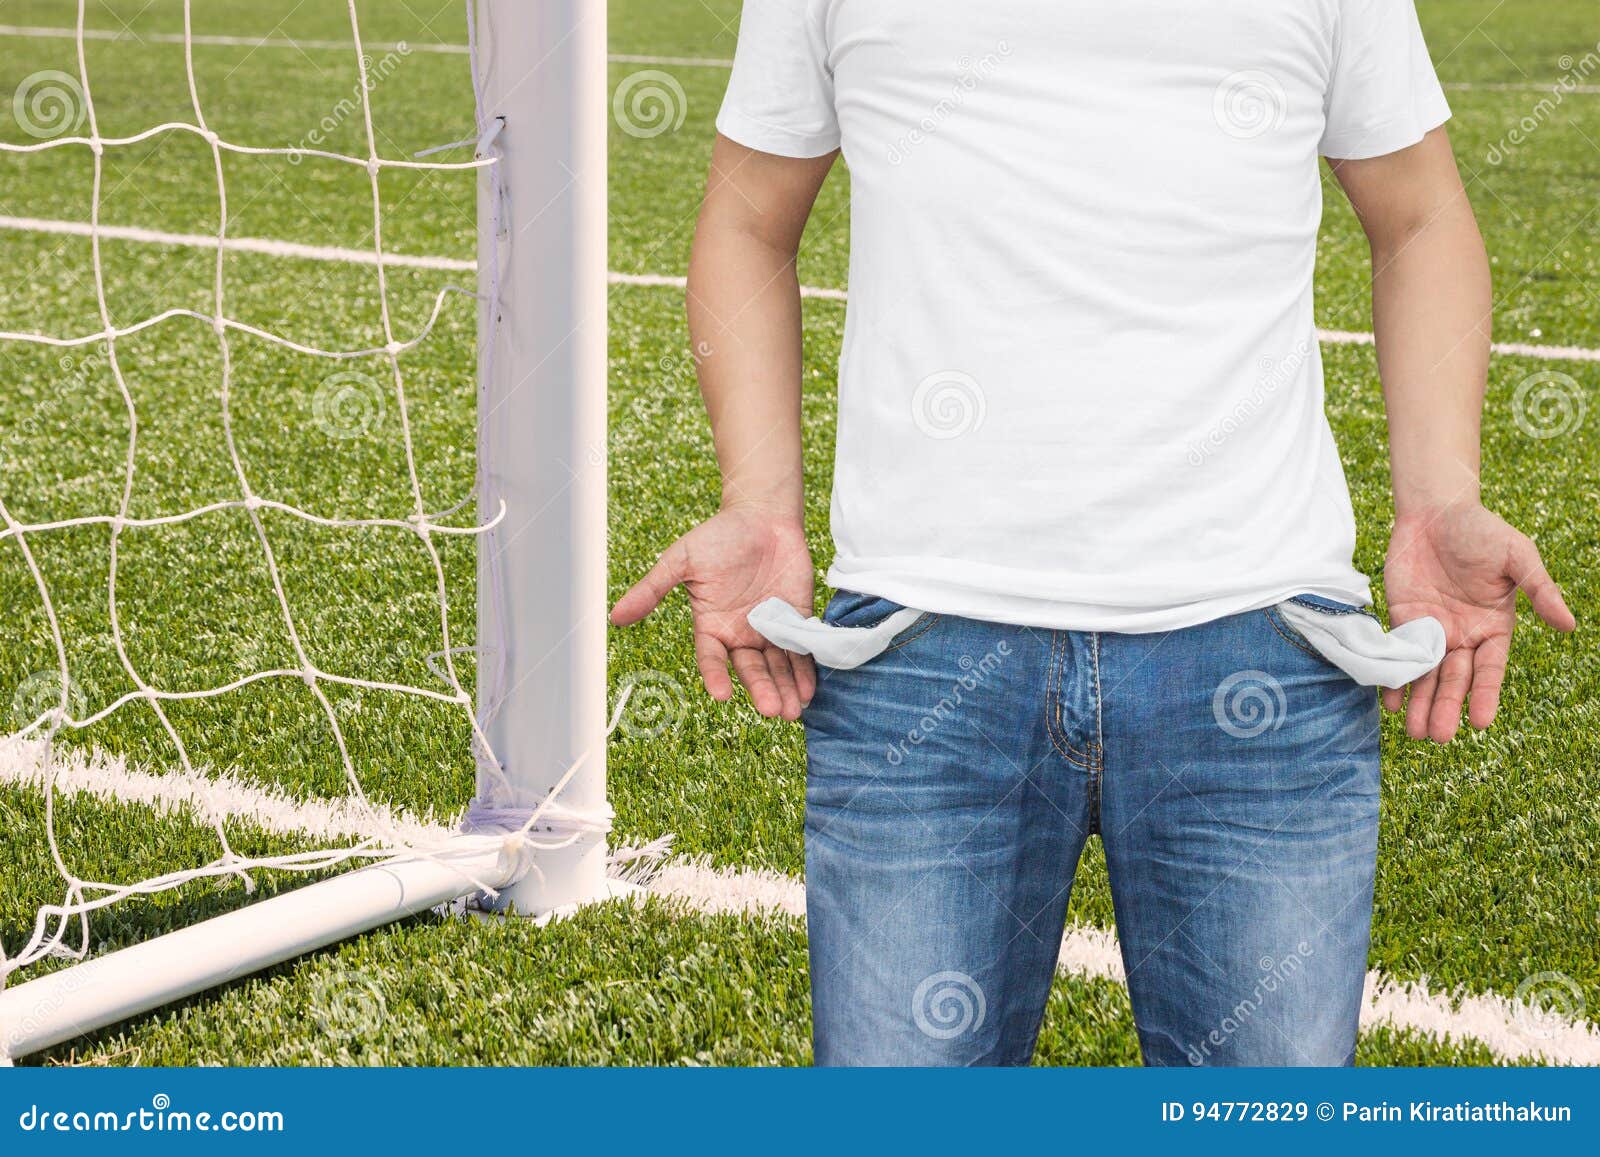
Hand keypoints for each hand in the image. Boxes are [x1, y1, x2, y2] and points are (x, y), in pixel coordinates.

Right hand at [610, 504, 815, 719]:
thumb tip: (615, 617)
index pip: (711, 658)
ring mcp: (770, 628)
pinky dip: (805, 670)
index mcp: (711, 624)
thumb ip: (652, 589)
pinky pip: (801, 649)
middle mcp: (741, 633)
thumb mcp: (680, 560)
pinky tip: (809, 690)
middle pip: (750, 668)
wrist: (762, 514)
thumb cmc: (718, 535)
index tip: (722, 695)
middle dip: (761, 689)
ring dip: (785, 688)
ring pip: (777, 666)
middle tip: (772, 709)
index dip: (715, 676)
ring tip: (792, 711)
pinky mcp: (797, 619)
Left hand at [1382, 503, 1574, 741]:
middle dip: (1446, 707)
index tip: (1481, 723)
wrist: (1434, 510)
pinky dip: (1393, 678)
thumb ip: (1541, 590)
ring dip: (1418, 703)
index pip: (1490, 669)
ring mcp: (1431, 630)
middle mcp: (1463, 635)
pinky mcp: (1402, 621)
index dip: (1485, 695)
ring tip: (1413, 733)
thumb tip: (1569, 625)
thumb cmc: (1482, 530)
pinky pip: (1398, 655)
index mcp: (1495, 626)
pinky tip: (1389, 703)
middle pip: (1455, 679)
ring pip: (1425, 675)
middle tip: (1439, 737)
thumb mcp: (1518, 556)